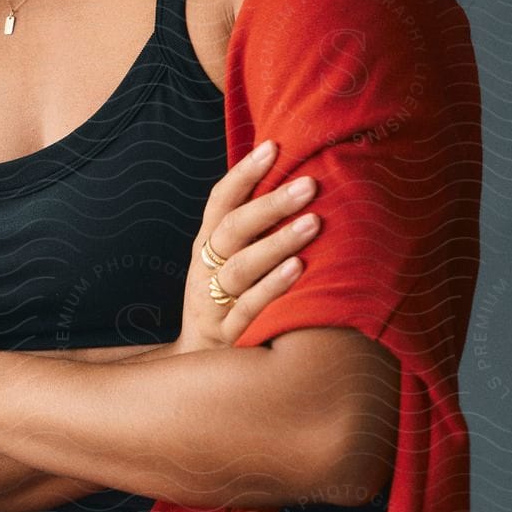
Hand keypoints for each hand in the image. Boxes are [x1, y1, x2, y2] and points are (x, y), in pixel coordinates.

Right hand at [176, 140, 317, 353]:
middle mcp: (205, 268)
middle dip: (271, 204)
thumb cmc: (225, 301)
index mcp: (207, 245)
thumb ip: (250, 229)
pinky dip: (273, 287)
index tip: (274, 146)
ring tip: (313, 223)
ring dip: (277, 242)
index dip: (244, 174)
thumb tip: (291, 178)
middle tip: (309, 185)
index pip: (220, 201)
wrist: (198, 364)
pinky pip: (250, 307)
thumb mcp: (226, 262)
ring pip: (241, 267)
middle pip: (232, 229)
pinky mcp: (229, 334)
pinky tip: (299, 269)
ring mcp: (213, 302)